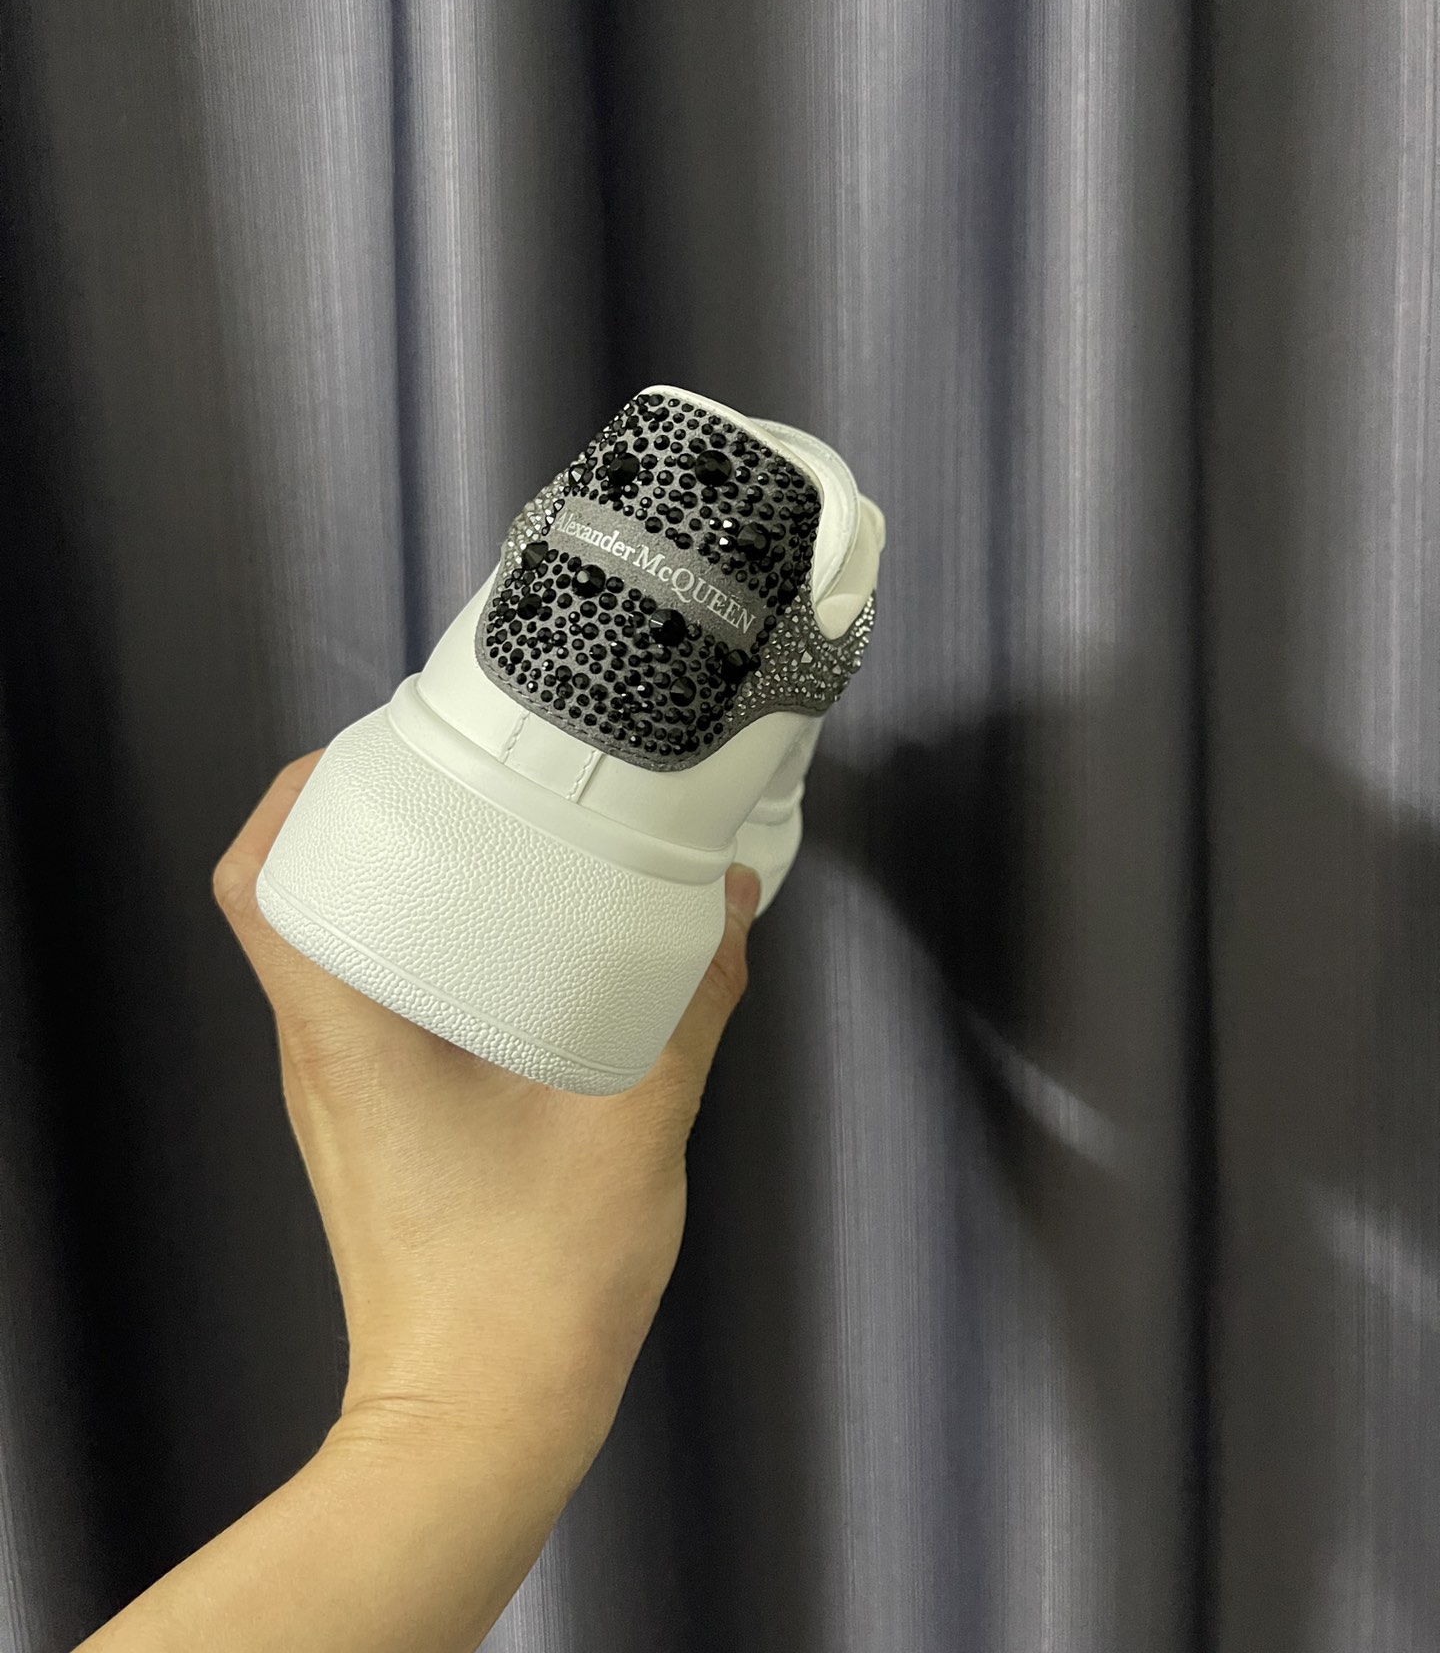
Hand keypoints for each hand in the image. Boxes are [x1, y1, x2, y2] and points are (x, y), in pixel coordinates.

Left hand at [212, 753, 760, 1483]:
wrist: (480, 1425)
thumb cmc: (532, 1284)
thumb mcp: (636, 1124)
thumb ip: (688, 1003)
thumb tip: (730, 907)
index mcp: (350, 1033)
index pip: (258, 883)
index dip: (296, 796)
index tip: (373, 747)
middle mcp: (324, 1054)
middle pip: (294, 899)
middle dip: (360, 817)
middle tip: (454, 771)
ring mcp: (342, 1096)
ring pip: (337, 951)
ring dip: (396, 884)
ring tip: (489, 837)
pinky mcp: (374, 1128)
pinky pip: (375, 1006)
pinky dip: (425, 953)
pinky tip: (511, 949)